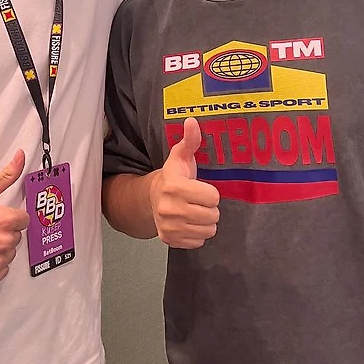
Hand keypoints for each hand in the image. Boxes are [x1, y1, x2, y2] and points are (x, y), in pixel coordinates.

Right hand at [149, 118, 219, 248]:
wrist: (151, 198)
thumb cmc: (174, 176)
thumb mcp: (181, 157)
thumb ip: (190, 140)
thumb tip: (192, 121)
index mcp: (174, 187)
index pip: (213, 197)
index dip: (210, 192)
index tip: (200, 188)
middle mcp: (169, 209)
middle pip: (212, 215)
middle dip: (209, 208)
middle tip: (198, 201)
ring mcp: (169, 227)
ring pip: (208, 230)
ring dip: (205, 222)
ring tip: (194, 211)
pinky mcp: (170, 240)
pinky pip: (198, 241)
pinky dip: (196, 234)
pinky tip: (188, 223)